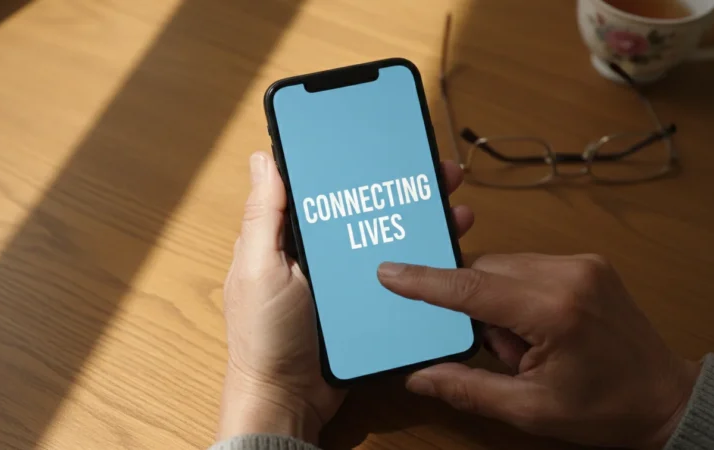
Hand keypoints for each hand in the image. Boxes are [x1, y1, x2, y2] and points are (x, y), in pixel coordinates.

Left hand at [219, 152, 474, 442]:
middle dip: (398, 186)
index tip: (382, 142)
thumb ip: (265, 216)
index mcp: (287, 235)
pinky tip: (444, 247)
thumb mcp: (261, 269)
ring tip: (452, 205)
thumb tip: (264, 158)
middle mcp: (317, 250)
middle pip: (363, 205)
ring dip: (417, 218)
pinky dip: (419, 258)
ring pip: (385, 235)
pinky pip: (394, 272)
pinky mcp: (364, 301)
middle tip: (436, 172)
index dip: (350, 161)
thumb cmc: (266, 336)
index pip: (321, 185)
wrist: (290, 399)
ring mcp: (343, 276)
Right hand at [377, 254, 699, 448]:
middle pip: (485, 271)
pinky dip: (516, 293)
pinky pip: (526, 266)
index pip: (471, 288)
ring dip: (496, 301)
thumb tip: (418, 377)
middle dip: (475, 308)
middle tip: (500, 351)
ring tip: (525, 345)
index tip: (389, 272)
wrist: (665, 398)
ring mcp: (580, 263)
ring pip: (504, 266)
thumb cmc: (603, 408)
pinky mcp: (586, 262)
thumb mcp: (529, 409)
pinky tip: (535, 327)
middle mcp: (567, 274)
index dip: (425, 281)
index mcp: (553, 311)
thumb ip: (467, 388)